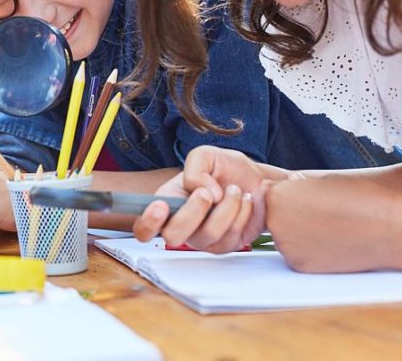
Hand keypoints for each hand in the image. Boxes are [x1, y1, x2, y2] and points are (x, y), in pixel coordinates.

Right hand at [133, 146, 269, 253]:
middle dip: (192, 212)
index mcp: (167, 203)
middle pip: (172, 236)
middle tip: (209, 193)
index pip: (144, 227)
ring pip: (207, 234)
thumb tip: (198, 191)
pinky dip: (242, 213)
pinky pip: (230, 237)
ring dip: (227, 207)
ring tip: (235, 189)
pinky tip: (245, 201)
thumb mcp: (206, 155)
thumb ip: (195, 168)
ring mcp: (203, 238)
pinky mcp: (225, 245)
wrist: (258, 180)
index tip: (161, 207)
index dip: (147, 222)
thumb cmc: (227, 169)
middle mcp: (181, 225)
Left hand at [265, 173, 399, 271]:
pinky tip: (333, 241)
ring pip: (286, 237)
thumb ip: (294, 188)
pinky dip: (310, 250)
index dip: (293, 195)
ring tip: (331, 226)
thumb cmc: (358, 196)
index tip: (315, 197)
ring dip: (300, 233)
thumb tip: (280, 192)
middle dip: (292, 215)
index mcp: (277, 195)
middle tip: (324, 213)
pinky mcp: (299, 265)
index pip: (270, 195)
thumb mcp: (319, 181)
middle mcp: (275, 222)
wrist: (388, 225)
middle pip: (274, 218)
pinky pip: (297, 254)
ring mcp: (286, 246)